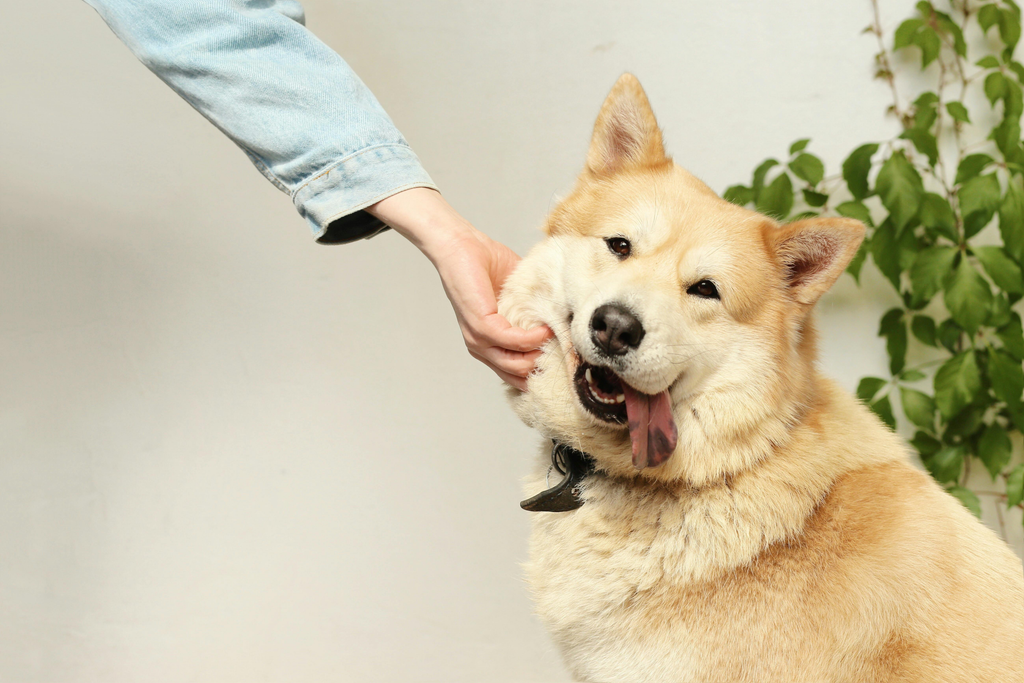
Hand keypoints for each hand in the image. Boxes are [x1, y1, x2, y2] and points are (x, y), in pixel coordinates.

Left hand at [367, 188, 551, 389]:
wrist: (462, 244)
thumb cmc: (486, 263)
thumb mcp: (517, 294)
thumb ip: (535, 309)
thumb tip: (565, 316)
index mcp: (490, 343)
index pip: (517, 375)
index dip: (541, 373)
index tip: (565, 363)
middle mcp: (482, 347)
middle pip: (519, 376)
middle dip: (545, 370)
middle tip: (568, 354)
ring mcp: (478, 339)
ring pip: (516, 365)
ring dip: (542, 354)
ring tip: (559, 339)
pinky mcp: (480, 325)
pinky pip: (513, 341)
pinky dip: (533, 337)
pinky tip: (546, 328)